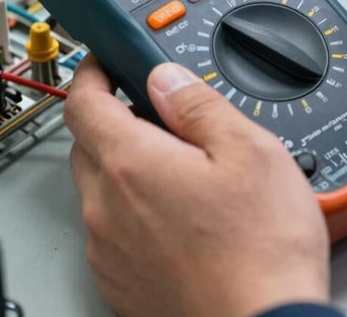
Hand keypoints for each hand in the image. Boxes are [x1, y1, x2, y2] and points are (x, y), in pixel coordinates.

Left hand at [65, 56, 329, 316]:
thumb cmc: (263, 248)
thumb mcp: (248, 149)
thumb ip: (198, 104)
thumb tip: (165, 78)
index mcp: (132, 165)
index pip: (83, 102)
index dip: (91, 73)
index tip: (104, 63)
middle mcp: (107, 209)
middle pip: (87, 144)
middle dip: (114, 118)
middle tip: (159, 116)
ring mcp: (109, 251)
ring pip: (99, 189)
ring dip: (125, 167)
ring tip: (183, 172)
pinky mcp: (121, 283)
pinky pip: (111, 229)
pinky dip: (132, 210)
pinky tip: (181, 217)